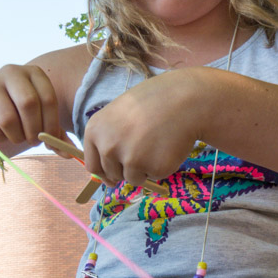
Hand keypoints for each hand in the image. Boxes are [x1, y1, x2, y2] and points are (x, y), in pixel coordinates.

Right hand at [0, 64, 66, 146]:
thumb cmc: (19, 115)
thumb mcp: (40, 119)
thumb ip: (55, 134)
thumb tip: (70, 153)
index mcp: (33, 73)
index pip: (48, 98)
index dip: (51, 123)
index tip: (48, 138)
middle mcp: (11, 71)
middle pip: (28, 104)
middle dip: (33, 130)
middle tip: (32, 141)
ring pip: (7, 118)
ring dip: (16, 137)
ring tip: (16, 138)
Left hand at [83, 69, 201, 185]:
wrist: (183, 99)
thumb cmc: (152, 103)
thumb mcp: (119, 115)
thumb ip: (109, 141)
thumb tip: (108, 178)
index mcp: (95, 131)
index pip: (93, 165)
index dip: (106, 171)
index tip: (116, 172)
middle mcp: (108, 146)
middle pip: (112, 174)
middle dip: (127, 168)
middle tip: (144, 146)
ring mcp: (130, 159)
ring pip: (133, 179)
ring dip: (144, 168)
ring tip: (156, 143)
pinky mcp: (153, 168)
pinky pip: (154, 176)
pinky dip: (162, 166)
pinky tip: (167, 146)